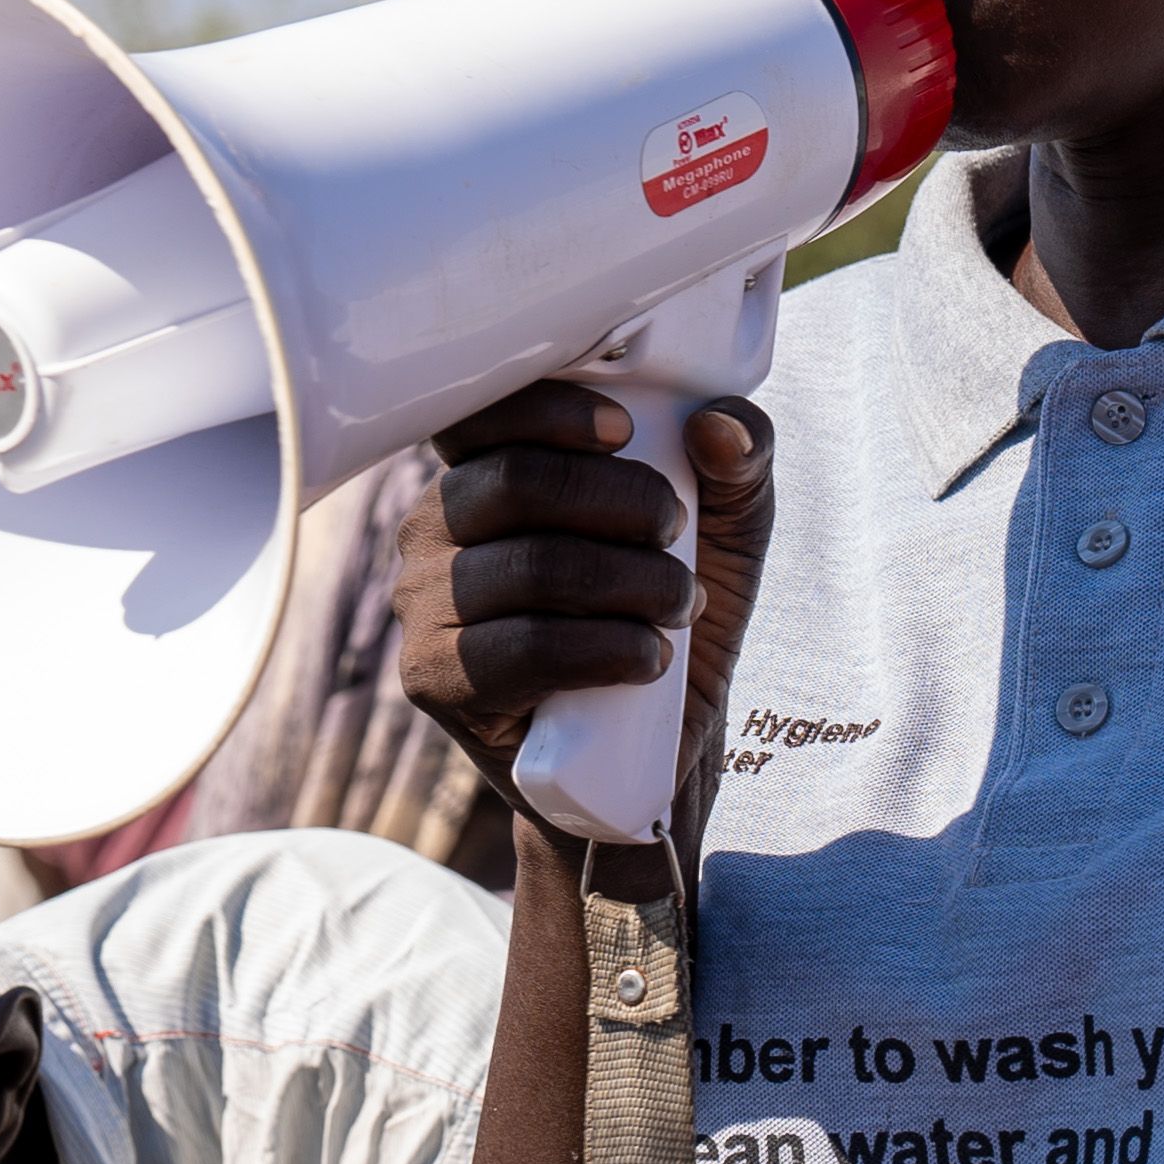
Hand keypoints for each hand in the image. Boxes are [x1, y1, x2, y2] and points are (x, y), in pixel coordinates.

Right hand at [396, 380, 774, 866]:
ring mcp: (424, 606)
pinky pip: (523, 648)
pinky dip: (606, 648)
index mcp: (485, 473)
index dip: (549, 411)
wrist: (646, 752)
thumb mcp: (726, 533)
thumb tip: (718, 423)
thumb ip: (739, 465)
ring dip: (632, 583)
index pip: (483, 414)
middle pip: (516, 482)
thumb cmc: (668, 616)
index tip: (626, 432)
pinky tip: (648, 658)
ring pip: (532, 566)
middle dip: (621, 501)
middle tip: (674, 536)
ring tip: (677, 606)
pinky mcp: (436, 680)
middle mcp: (436, 530)